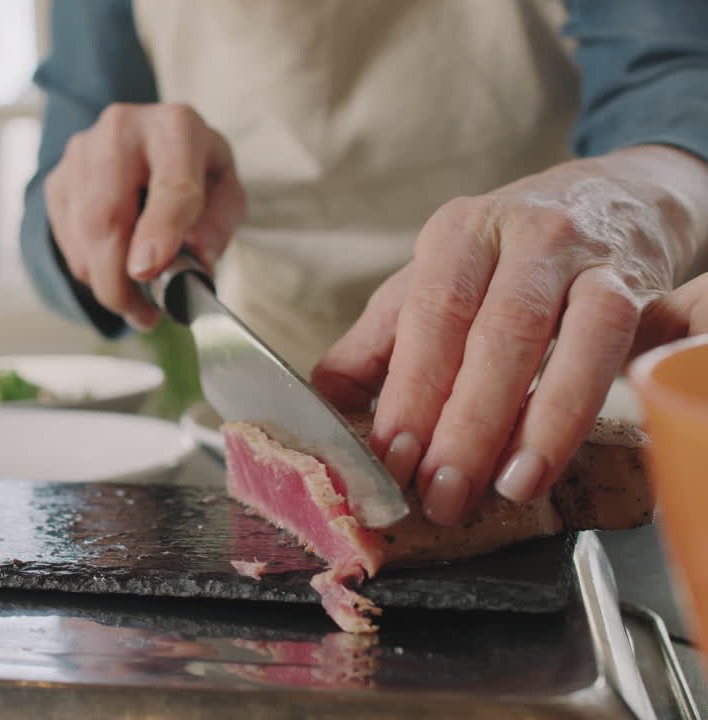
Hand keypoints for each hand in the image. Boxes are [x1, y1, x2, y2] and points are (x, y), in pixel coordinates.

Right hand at [45, 103, 245, 330]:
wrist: (145, 141)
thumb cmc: (191, 169)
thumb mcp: (224, 190)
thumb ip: (218, 224)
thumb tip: (195, 258)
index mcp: (176, 128)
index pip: (171, 184)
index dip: (159, 230)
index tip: (148, 270)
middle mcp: (122, 131)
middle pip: (107, 215)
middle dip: (119, 279)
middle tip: (142, 314)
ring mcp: (81, 153)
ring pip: (81, 235)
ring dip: (104, 280)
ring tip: (133, 299)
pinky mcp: (58, 178)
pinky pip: (66, 239)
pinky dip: (90, 267)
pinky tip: (112, 266)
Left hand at [312, 150, 701, 525]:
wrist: (617, 201)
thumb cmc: (508, 260)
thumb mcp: (434, 283)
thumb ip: (376, 346)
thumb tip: (320, 410)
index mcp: (456, 236)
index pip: (428, 320)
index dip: (409, 394)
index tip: (390, 461)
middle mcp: (520, 236)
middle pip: (491, 335)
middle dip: (464, 425)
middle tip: (442, 494)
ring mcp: (583, 258)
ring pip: (559, 341)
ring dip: (533, 424)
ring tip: (506, 488)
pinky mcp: (633, 285)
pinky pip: (610, 347)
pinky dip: (581, 408)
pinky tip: (555, 458)